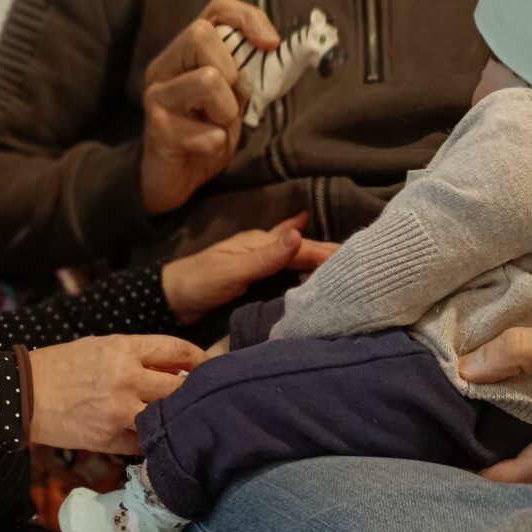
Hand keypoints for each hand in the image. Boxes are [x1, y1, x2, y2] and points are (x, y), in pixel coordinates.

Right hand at [28, 335, 208, 452]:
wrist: (22, 395)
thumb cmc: (62, 366)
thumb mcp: (102, 346)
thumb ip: (139, 356)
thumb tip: (176, 370)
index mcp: (124, 349)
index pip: (179, 351)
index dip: (200, 360)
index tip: (208, 367)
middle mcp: (126, 379)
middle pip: (181, 388)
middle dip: (194, 392)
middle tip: (203, 397)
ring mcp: (119, 412)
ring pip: (167, 418)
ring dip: (176, 419)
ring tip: (182, 420)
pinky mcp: (109, 439)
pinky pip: (145, 443)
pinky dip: (152, 440)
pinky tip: (154, 436)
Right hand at [141, 0, 279, 213]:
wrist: (174, 182)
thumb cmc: (204, 136)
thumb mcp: (232, 99)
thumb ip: (244, 73)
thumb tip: (271, 49)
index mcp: (184, 53)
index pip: (216, 8)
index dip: (247, 17)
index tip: (271, 44)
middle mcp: (164, 67)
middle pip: (201, 34)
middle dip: (230, 72)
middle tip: (228, 104)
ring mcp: (157, 97)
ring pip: (207, 79)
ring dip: (226, 111)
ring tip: (217, 128)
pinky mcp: (158, 129)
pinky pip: (206, 130)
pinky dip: (216, 143)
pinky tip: (205, 149)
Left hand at [162, 212, 339, 323]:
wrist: (171, 299)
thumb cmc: (198, 283)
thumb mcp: (232, 270)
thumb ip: (266, 256)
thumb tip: (300, 233)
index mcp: (259, 242)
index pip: (302, 247)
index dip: (328, 251)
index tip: (356, 257)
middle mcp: (262, 248)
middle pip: (302, 249)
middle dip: (328, 251)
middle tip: (360, 259)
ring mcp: (258, 262)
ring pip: (296, 257)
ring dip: (318, 258)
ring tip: (344, 262)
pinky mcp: (254, 277)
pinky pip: (286, 268)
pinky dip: (301, 263)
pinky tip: (309, 257)